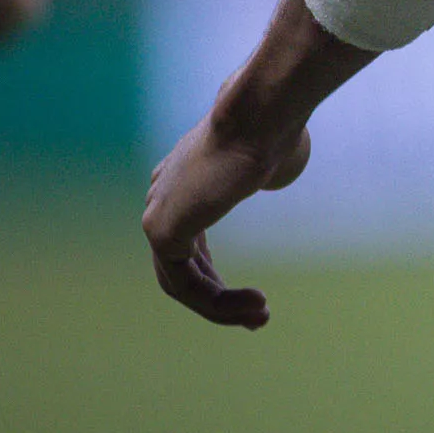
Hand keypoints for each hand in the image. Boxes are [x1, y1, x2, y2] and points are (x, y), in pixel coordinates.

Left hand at [142, 114, 309, 327]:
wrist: (261, 115)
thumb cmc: (276, 130)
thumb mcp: (277, 157)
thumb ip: (265, 173)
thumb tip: (272, 175)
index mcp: (182, 181)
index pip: (186, 243)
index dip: (214, 275)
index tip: (254, 297)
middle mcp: (161, 198)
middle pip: (180, 267)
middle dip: (218, 299)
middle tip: (258, 316)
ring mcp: (156, 215)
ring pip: (181, 282)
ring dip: (222, 308)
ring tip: (261, 317)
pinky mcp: (160, 231)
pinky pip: (184, 284)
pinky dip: (216, 303)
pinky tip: (252, 305)